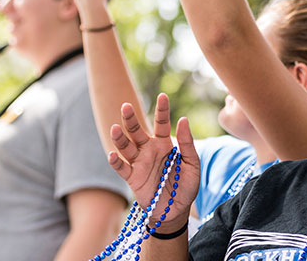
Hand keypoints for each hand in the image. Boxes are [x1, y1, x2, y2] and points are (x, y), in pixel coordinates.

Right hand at [108, 94, 200, 232]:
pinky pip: (122, 167)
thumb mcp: (192, 164)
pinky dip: (116, 161)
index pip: (161, 123)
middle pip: (137, 131)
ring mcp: (139, 163)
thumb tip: (183, 119)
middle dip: (131, 119)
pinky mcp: (132, 177)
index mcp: (164, 144)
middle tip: (126, 107)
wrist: (176, 210)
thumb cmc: (186, 186)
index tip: (163, 96)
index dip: (162, 110)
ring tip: (115, 129)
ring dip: (120, 138)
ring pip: (126, 146)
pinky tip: (113, 154)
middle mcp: (149, 150)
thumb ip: (187, 143)